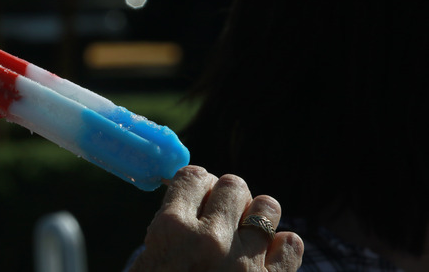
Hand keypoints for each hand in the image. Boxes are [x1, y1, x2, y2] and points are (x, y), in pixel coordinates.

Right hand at [128, 166, 303, 270]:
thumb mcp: (147, 264)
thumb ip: (169, 230)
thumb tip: (191, 194)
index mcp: (172, 231)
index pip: (192, 176)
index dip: (196, 183)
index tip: (196, 194)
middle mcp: (210, 239)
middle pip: (232, 185)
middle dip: (226, 197)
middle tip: (219, 216)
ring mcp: (245, 263)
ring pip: (267, 207)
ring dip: (257, 215)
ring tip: (245, 232)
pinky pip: (291, 243)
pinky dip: (282, 246)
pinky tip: (264, 257)